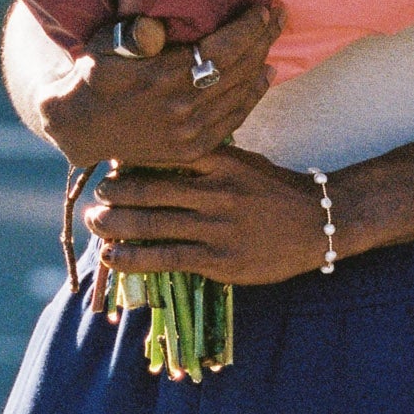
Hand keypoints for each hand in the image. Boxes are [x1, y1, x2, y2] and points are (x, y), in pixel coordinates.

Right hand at [31, 5, 279, 170]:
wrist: (82, 128)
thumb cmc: (94, 76)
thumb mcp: (105, 47)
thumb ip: (133, 36)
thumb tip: (155, 28)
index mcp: (164, 76)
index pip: (223, 48)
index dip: (248, 28)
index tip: (262, 9)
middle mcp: (183, 105)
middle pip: (239, 68)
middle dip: (264, 38)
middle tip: (280, 15)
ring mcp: (190, 131)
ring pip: (241, 92)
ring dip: (263, 63)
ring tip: (274, 39)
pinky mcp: (193, 147)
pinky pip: (235, 118)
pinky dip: (254, 96)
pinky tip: (265, 76)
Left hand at [86, 149, 331, 286]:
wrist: (319, 223)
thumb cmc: (277, 191)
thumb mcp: (246, 162)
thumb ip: (208, 158)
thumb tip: (162, 153)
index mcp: (222, 162)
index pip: (165, 155)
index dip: (132, 160)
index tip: (111, 163)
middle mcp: (216, 191)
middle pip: (150, 189)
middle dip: (115, 192)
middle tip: (98, 194)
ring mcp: (217, 227)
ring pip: (153, 224)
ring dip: (116, 224)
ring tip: (94, 222)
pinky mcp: (218, 260)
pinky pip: (166, 257)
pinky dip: (133, 257)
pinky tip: (110, 256)